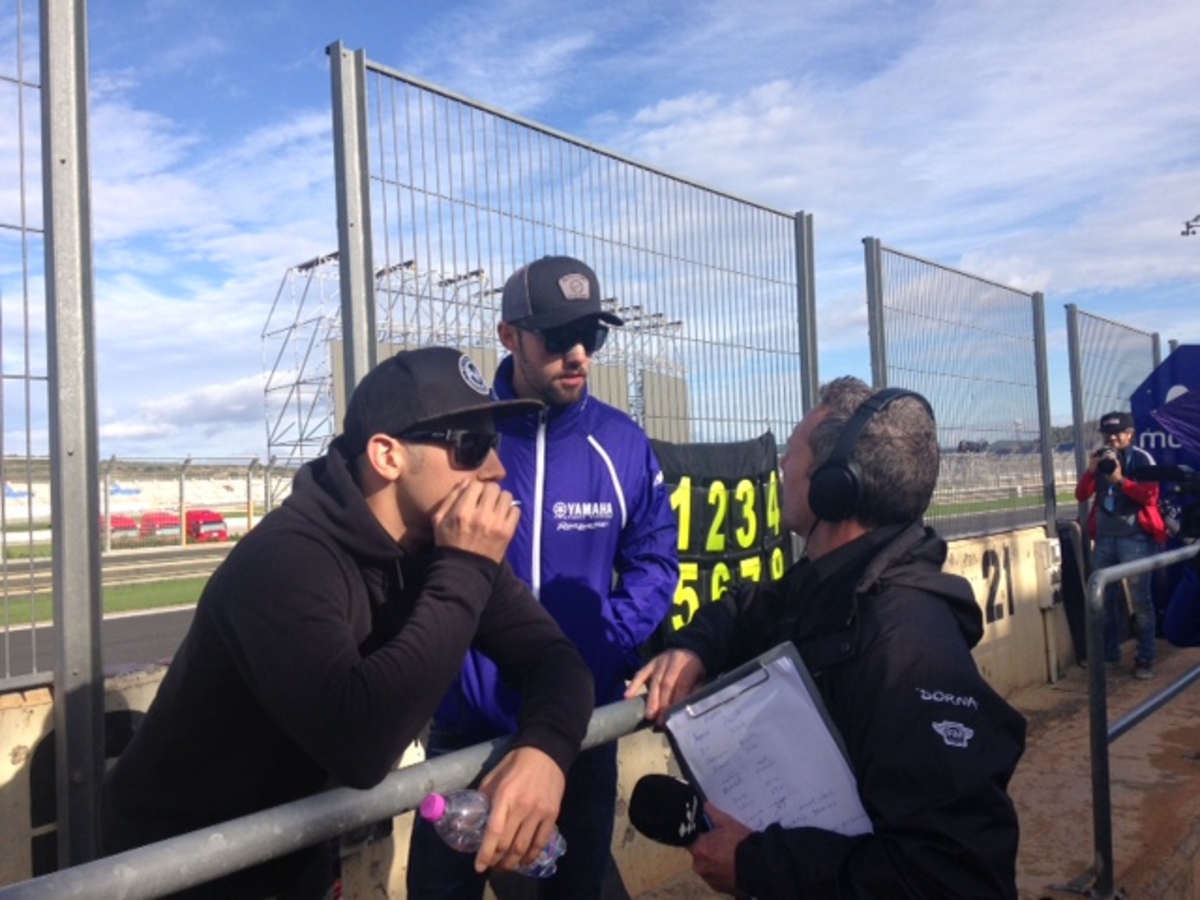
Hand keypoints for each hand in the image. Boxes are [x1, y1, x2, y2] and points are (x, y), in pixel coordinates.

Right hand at [430, 479, 519, 562]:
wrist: (464, 570)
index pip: (476, 484)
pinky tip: (502, 517)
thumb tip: (466, 481)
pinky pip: (516, 510)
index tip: (475, 495)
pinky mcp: (507, 532)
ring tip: (495, 507)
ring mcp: (496, 524)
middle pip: (493, 488)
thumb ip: (451, 498)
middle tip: (486, 500)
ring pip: (507, 496)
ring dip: (501, 499)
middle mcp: (480, 515)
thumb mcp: (439, 520)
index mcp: (462, 512)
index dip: (475, 488)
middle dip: (489, 491)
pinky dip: (510, 511)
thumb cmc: (449, 543)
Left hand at [474, 746, 565, 872]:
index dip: (485, 853)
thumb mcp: (494, 775)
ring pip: (524, 847)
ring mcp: (539, 812)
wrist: (547, 752)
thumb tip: (475, 818)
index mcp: (504, 796)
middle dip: (497, 860)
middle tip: (491, 866)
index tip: (479, 867)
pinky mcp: (552, 814)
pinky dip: (531, 856)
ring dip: (513, 862)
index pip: (494, 832)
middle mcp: (522, 807)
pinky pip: (541, 842)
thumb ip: (485, 796)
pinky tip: (524, 861)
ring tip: (505, 867)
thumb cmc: (516, 763)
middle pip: (508, 844)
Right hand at [625, 649, 704, 725]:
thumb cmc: (695, 670)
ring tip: (649, 715)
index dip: (676, 701)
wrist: (689, 650)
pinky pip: (641, 674)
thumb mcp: (701, 679)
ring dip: (651, 700)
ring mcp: (660, 660)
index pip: (682, 684)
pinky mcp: (650, 662)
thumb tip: (684, 709)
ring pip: (654, 681)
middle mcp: (674, 659)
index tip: (671, 716)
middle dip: (662, 703)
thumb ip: (694, 691)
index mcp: (690, 663)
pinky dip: (633, 685)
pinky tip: (627, 697)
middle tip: (659, 720)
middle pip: (666, 683)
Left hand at [689, 802, 751, 895]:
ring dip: (714, 860)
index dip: (697, 833)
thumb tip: (702, 804)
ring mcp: (709, 879)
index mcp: (698, 849)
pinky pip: (716, 877)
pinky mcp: (719, 888)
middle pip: (699, 853)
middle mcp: (699, 866)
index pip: (689, 838)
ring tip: (731, 854)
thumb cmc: (741, 842)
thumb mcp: (727, 822)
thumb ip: (711, 812)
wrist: (760, 866)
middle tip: (722, 841)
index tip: (705, 830)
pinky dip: (721, 871)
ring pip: (707, 865)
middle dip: (708, 847)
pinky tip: (733, 865)